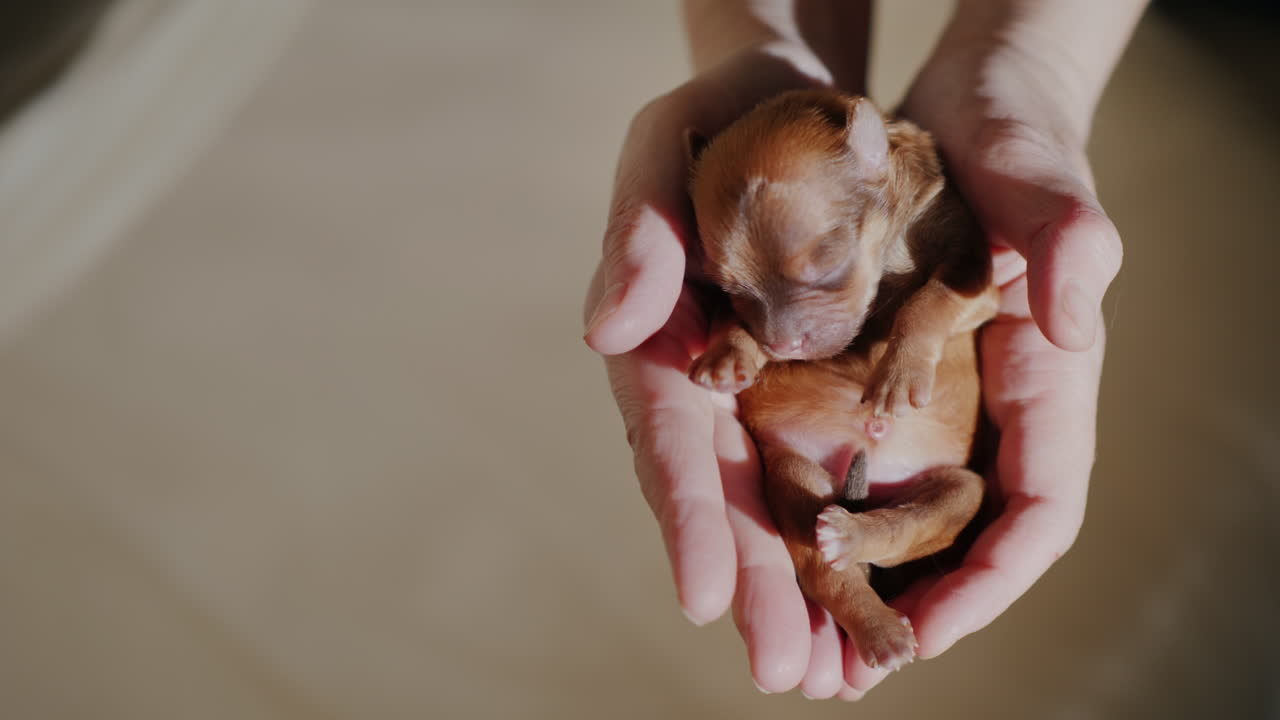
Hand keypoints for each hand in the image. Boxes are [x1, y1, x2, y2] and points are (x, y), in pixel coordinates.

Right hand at [584, 47, 869, 699]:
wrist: (779, 102)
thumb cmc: (710, 118)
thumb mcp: (661, 153)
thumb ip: (638, 235)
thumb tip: (609, 329)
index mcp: (659, 339)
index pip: (669, 437)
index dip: (685, 515)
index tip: (707, 597)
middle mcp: (706, 382)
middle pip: (725, 493)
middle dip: (756, 584)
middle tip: (785, 673)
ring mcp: (760, 392)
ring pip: (778, 500)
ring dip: (804, 588)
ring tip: (838, 671)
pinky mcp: (813, 387)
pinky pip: (829, 466)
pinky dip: (849, 534)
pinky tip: (874, 594)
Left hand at [837, 27, 1121, 692]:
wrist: (962, 111)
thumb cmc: (1012, 134)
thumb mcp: (1038, 170)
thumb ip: (1067, 234)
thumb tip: (1073, 318)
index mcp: (1047, 378)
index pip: (1041, 508)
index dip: (992, 581)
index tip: (928, 635)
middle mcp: (995, 405)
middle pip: (966, 536)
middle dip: (909, 608)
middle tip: (842, 674)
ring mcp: (938, 396)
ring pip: (907, 513)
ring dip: (860, 581)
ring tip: (803, 645)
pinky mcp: (882, 377)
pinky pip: (855, 460)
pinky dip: (824, 509)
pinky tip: (775, 543)